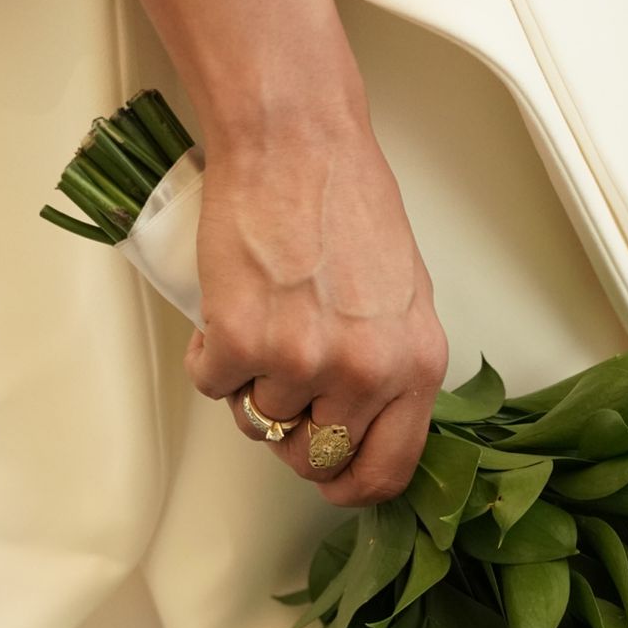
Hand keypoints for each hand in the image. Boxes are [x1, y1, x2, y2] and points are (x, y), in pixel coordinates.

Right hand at [186, 114, 447, 504]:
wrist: (295, 142)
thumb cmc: (348, 205)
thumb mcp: (404, 301)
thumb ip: (392, 370)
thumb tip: (364, 426)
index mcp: (416, 368)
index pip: (387, 471)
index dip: (351, 485)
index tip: (332, 480)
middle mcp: (365, 374)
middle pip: (315, 459)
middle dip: (292, 434)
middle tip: (283, 387)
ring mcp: (302, 362)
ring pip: (260, 421)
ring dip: (250, 385)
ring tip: (262, 325)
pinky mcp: (242, 342)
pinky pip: (214, 386)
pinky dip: (211, 357)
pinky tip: (229, 311)